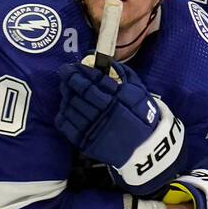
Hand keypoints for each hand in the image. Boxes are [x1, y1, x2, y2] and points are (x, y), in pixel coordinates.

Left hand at [55, 61, 184, 191]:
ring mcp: (92, 130)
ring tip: (67, 89)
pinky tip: (67, 107)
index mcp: (115, 102)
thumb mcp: (139, 92)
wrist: (144, 147)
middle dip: (69, 81)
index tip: (73, 66)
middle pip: (77, 94)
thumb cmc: (142, 116)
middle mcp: (102, 115)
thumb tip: (106, 61)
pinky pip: (65, 125)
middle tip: (66, 73)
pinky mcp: (85, 142)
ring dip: (66, 96)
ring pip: (70, 108)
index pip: (90, 84)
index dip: (79, 73)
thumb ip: (123, 74)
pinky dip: (63, 113)